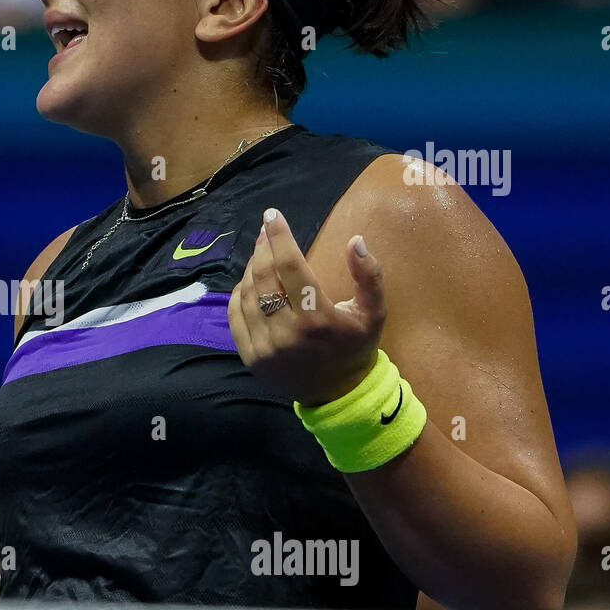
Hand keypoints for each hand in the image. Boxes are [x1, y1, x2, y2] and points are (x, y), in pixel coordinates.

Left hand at [226, 207, 386, 406]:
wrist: (337, 394)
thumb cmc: (355, 347)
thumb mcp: (374, 313)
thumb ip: (369, 275)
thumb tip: (356, 240)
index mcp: (317, 318)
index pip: (290, 265)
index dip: (279, 236)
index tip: (272, 215)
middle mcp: (287, 333)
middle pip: (264, 276)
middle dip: (263, 246)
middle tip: (266, 229)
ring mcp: (264, 347)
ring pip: (247, 293)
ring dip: (251, 267)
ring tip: (261, 251)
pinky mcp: (249, 356)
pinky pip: (235, 314)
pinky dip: (239, 292)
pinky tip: (250, 280)